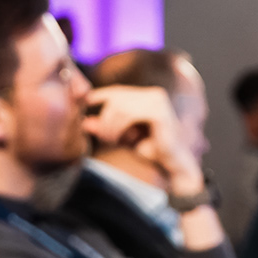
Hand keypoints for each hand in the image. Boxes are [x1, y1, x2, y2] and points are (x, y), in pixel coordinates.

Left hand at [82, 86, 201, 195]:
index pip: (116, 92)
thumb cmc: (150, 152)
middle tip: (102, 137)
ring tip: (109, 141)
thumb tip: (84, 122)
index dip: (98, 99)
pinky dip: (118, 127)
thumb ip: (105, 128)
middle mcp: (153, 94)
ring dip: (109, 125)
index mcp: (146, 96)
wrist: (172, 165)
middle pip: (115, 98)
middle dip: (104, 118)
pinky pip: (128, 114)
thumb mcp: (122, 138)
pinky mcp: (159, 111)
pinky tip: (117, 139)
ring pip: (119, 105)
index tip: (84, 113)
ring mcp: (158, 100)